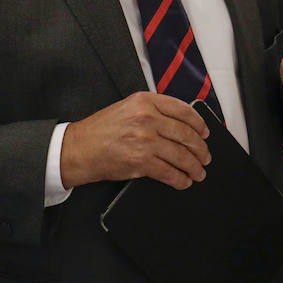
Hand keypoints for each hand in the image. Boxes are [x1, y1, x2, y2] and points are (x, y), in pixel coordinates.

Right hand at [59, 91, 211, 190]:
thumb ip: (153, 110)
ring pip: (181, 155)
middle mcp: (147, 118)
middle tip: (205, 157)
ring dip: (194, 167)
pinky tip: (183, 181)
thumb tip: (180, 124)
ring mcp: (145, 140)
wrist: (77, 148)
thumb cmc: (100, 130)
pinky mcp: (141, 162)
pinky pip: (169, 172)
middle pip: (186, 134)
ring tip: (198, 172)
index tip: (205, 132)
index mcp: (145, 101)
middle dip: (200, 149)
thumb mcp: (127, 108)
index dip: (199, 124)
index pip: (183, 110)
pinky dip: (180, 179)